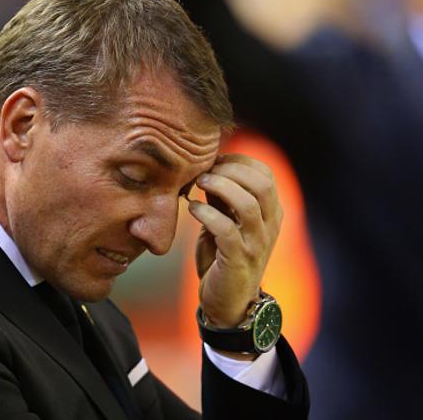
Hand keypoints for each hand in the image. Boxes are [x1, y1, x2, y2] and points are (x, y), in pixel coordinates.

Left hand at [188, 154, 282, 329]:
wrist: (228, 302)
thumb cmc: (223, 257)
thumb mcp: (225, 221)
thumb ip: (221, 199)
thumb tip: (207, 169)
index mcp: (271, 212)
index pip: (265, 173)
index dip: (238, 161)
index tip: (213, 160)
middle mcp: (270, 225)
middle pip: (262, 184)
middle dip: (231, 170)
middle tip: (205, 171)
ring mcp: (257, 243)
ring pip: (248, 204)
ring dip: (220, 187)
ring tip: (198, 184)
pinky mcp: (239, 259)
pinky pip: (227, 230)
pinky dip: (207, 214)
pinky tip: (192, 209)